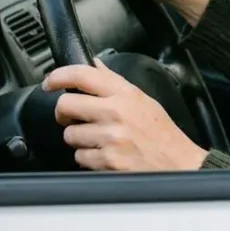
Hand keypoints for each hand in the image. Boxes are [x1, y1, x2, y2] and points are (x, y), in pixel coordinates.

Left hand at [42, 59, 207, 171]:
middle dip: (64, 114)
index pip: (83, 75)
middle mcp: (116, 113)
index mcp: (125, 94)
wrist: (180, 164)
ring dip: (79, 140)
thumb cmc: (162, 134)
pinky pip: (79, 157)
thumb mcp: (143, 100)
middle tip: (72, 118)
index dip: (59, 76)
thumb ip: (115, 83)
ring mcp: (110, 137)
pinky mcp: (107, 161)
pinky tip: (105, 155)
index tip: (50, 82)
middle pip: (66, 105)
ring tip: (99, 140)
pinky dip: (88, 159)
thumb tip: (94, 66)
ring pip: (70, 135)